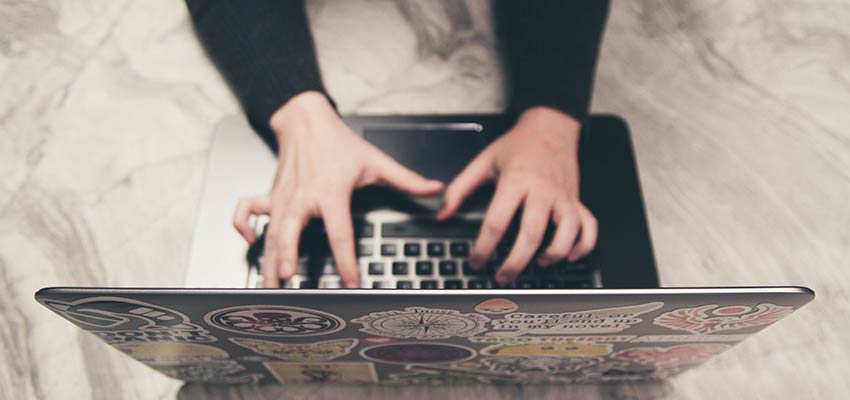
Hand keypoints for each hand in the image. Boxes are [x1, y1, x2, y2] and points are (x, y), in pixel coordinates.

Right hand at [233, 91, 443, 287]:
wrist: (305, 118)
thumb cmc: (338, 142)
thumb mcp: (375, 160)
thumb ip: (406, 179)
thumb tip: (434, 189)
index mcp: (330, 192)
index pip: (340, 233)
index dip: (346, 260)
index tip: (350, 282)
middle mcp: (302, 197)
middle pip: (291, 231)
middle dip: (286, 256)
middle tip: (286, 279)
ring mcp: (282, 197)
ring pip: (269, 230)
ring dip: (266, 257)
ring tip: (267, 284)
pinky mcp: (270, 194)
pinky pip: (247, 211)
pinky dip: (242, 226)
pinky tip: (249, 243)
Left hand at [436, 107, 597, 285]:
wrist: (550, 127)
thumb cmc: (517, 146)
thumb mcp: (483, 162)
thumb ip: (460, 188)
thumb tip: (442, 214)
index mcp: (516, 180)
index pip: (497, 222)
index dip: (484, 247)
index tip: (476, 261)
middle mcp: (542, 190)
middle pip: (531, 234)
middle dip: (515, 262)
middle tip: (502, 276)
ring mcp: (564, 197)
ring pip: (566, 232)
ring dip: (553, 254)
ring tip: (538, 265)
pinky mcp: (577, 200)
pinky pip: (589, 227)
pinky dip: (583, 245)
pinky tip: (569, 256)